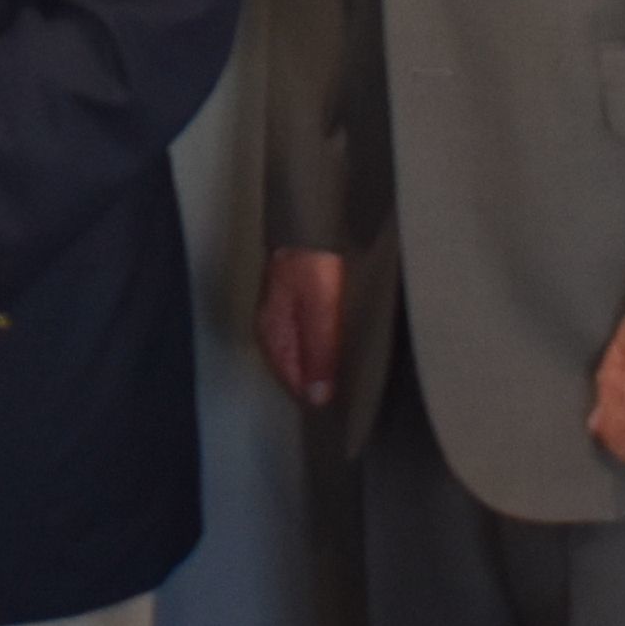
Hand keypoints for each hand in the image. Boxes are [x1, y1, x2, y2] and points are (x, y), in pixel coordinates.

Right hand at [257, 249, 349, 408]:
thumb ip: (319, 354)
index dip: (320, 396)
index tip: (346, 401)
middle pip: (298, 372)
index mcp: (274, 337)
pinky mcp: (295, 305)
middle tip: (350, 390)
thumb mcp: (320, 311)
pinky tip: (339, 344)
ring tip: (348, 371)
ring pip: (304, 356)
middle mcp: (274, 331)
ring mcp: (282, 317)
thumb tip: (318, 397)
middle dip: (321, 382)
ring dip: (323, 365)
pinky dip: (324, 346)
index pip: (295, 385)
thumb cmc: (312, 263)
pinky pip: (309, 338)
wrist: (307, 225)